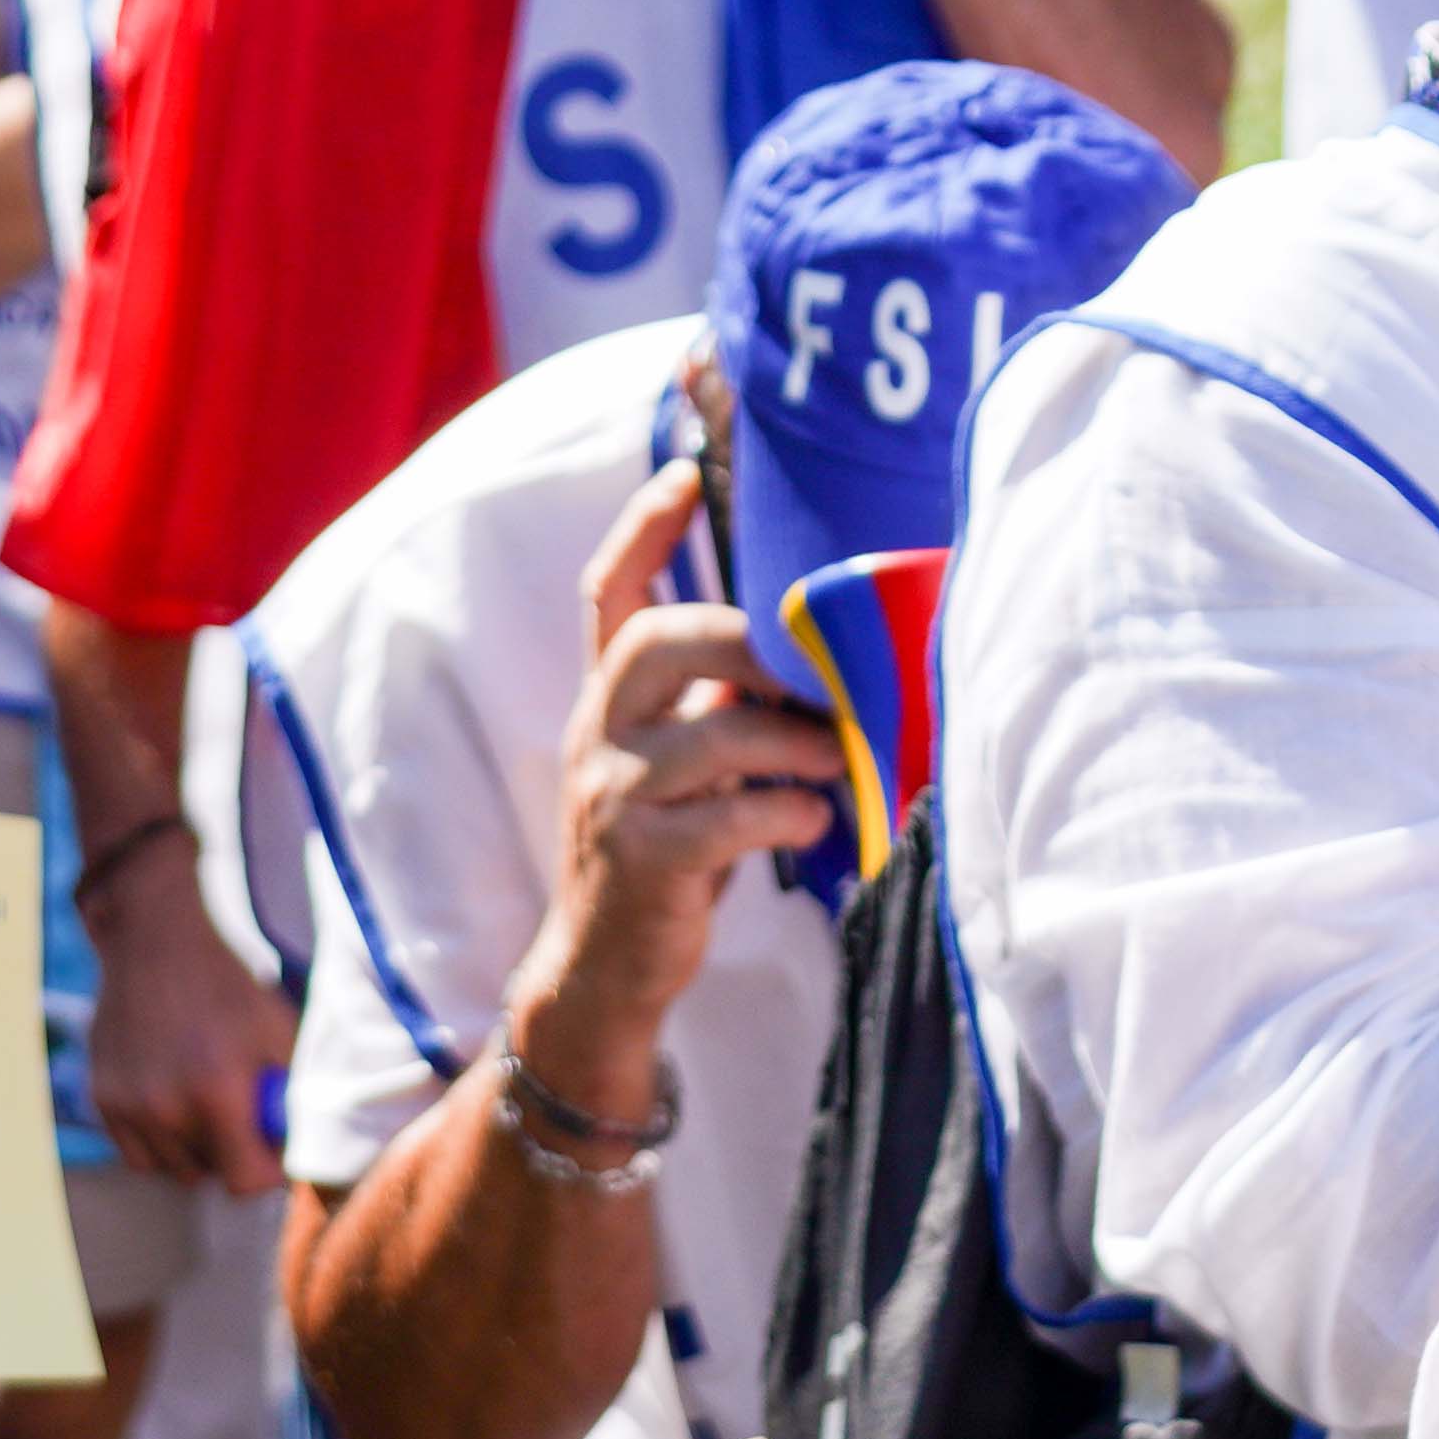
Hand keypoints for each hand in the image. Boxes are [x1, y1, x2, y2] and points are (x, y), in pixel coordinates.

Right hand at [83, 852, 299, 1194]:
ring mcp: (128, 1105)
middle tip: (238, 1114)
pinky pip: (136, 1153)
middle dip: (230, 1154)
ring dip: (193, 1150)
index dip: (267, 1170)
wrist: (156, 940)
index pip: (244, 1182)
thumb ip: (287, 1096)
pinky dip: (158, 1142)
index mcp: (216, 1090)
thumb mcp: (277, 1033)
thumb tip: (291, 1146)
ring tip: (204, 1103)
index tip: (272, 1150)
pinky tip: (172, 1101)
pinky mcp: (102, 1098)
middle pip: (208, 1176)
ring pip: (170, 1169)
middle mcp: (165, 1106)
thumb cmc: (226, 985)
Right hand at [525, 444, 850, 1075]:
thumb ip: (719, 702)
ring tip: (841, 758)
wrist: (603, 968)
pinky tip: (816, 823)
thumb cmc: (670, 847)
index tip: (686, 470)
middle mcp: (597, 731)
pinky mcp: (641, 859)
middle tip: (819, 669)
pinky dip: (788, 814)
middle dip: (751, 641)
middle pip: (658, 640)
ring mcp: (612, 795)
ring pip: (711, 734)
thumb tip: (818, 646)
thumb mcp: (677, 761)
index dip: (644, 526)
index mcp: (608, 698)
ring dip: (794, 740)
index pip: (609, 592)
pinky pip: (727, 818)